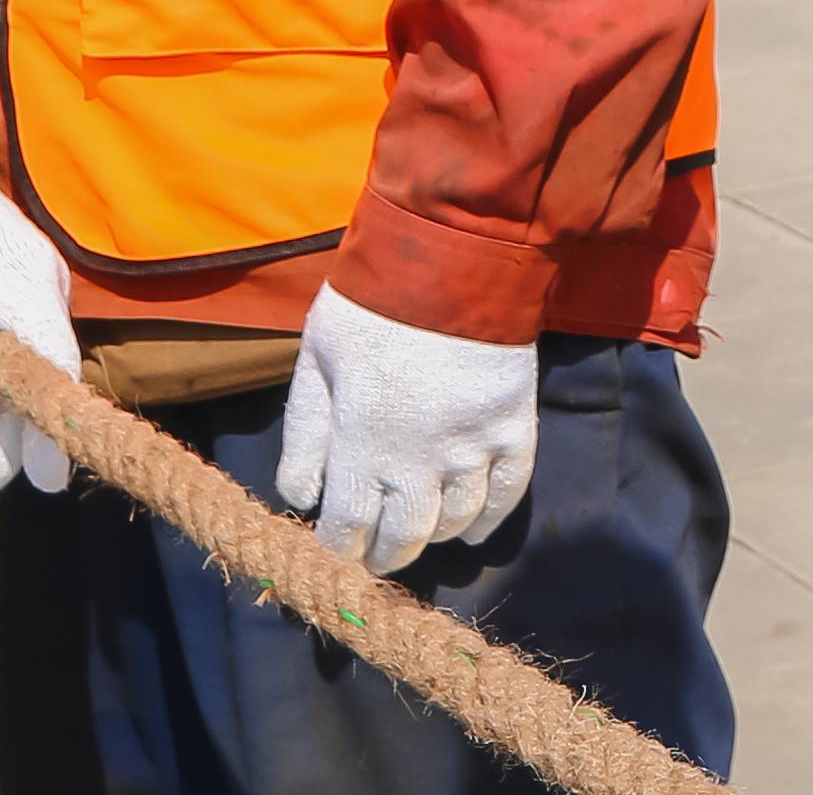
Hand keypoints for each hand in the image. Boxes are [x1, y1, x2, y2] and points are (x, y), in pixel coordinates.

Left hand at [275, 287, 538, 573]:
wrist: (452, 255)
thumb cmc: (370, 305)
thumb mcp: (316, 360)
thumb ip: (304, 434)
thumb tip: (301, 498)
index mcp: (364, 442)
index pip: (347, 528)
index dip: (339, 551)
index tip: (334, 553)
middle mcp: (420, 458)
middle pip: (403, 537)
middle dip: (382, 556)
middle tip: (373, 556)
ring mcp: (473, 445)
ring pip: (453, 522)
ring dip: (430, 537)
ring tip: (415, 535)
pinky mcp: (512, 427)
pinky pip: (506, 494)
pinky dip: (488, 521)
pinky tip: (469, 532)